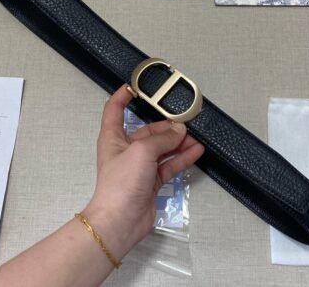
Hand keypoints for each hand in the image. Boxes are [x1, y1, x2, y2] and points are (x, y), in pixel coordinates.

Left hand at [82, 85, 204, 258]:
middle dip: (166, 127)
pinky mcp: (151, 180)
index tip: (135, 86)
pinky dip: (182, 158)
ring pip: (162, 148)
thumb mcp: (141, 152)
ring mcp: (140, 166)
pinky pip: (169, 164)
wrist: (120, 221)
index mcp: (113, 137)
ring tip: (194, 137)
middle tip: (185, 124)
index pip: (114, 110)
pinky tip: (195, 151)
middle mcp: (126, 149)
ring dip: (178, 142)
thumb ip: (162, 139)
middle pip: (148, 130)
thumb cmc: (120, 184)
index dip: (123, 96)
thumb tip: (179, 131)